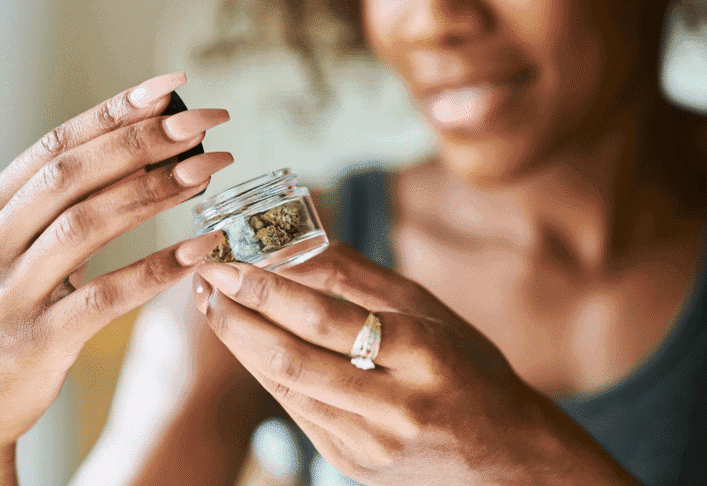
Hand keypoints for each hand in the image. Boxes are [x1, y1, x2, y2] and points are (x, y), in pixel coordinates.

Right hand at [0, 72, 231, 460]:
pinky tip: (202, 248)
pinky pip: (106, 296)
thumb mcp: (16, 247)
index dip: (117, 110)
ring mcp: (10, 291)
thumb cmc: (6, 309)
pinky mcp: (38, 339)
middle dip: (144, 141)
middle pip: (73, 175)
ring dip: (155, 192)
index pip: (57, 143)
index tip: (173, 86)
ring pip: (87, 225)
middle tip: (205, 122)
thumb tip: (151, 151)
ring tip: (211, 170)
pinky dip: (156, 268)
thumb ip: (66, 203)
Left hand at [194, 244, 629, 485]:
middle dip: (238, 318)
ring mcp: (372, 444)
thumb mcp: (431, 312)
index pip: (329, 318)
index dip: (268, 290)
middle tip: (203, 282)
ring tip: (214, 308)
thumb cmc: (470, 369)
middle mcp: (398, 405)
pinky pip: (297, 413)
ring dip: (242, 346)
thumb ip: (362, 278)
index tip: (226, 263)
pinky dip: (267, 374)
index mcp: (425, 354)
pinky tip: (249, 345)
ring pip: (286, 390)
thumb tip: (296, 242)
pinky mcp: (353, 466)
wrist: (503, 454)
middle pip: (295, 359)